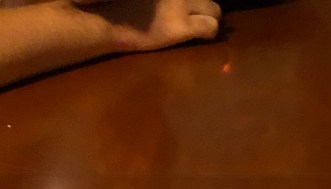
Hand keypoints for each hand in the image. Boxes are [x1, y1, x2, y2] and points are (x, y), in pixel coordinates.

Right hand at [92, 0, 221, 52]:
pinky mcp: (182, 26)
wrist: (107, 19)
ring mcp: (180, 5)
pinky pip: (211, 27)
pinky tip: (202, 35)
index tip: (188, 4)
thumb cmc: (117, 3)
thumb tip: (169, 3)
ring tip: (201, 24)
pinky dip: (210, 32)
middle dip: (204, 4)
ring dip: (210, 16)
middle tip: (197, 13)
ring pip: (215, 9)